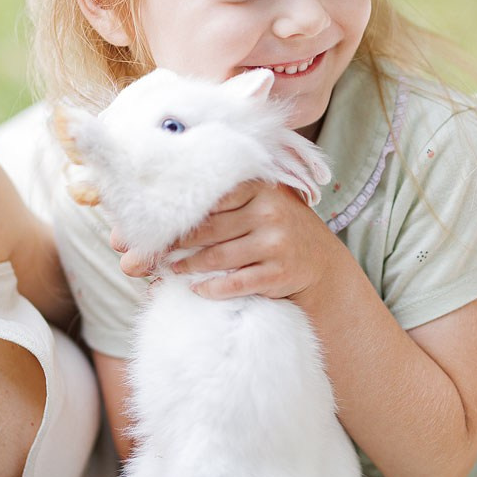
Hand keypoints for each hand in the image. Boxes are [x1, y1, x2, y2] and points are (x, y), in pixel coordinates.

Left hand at [165, 180, 335, 300]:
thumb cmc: (279, 230)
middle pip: (208, 229)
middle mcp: (269, 211)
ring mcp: (275, 243)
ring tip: (172, 268)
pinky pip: (234, 283)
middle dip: (176, 243)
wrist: (321, 263)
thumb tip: (168, 215)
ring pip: (217, 257)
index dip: (180, 215)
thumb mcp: (261, 205)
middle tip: (155, 251)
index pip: (210, 199)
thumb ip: (225, 204)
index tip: (155, 225)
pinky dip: (211, 288)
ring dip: (188, 266)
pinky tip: (196, 288)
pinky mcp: (278, 273)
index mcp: (259, 188)